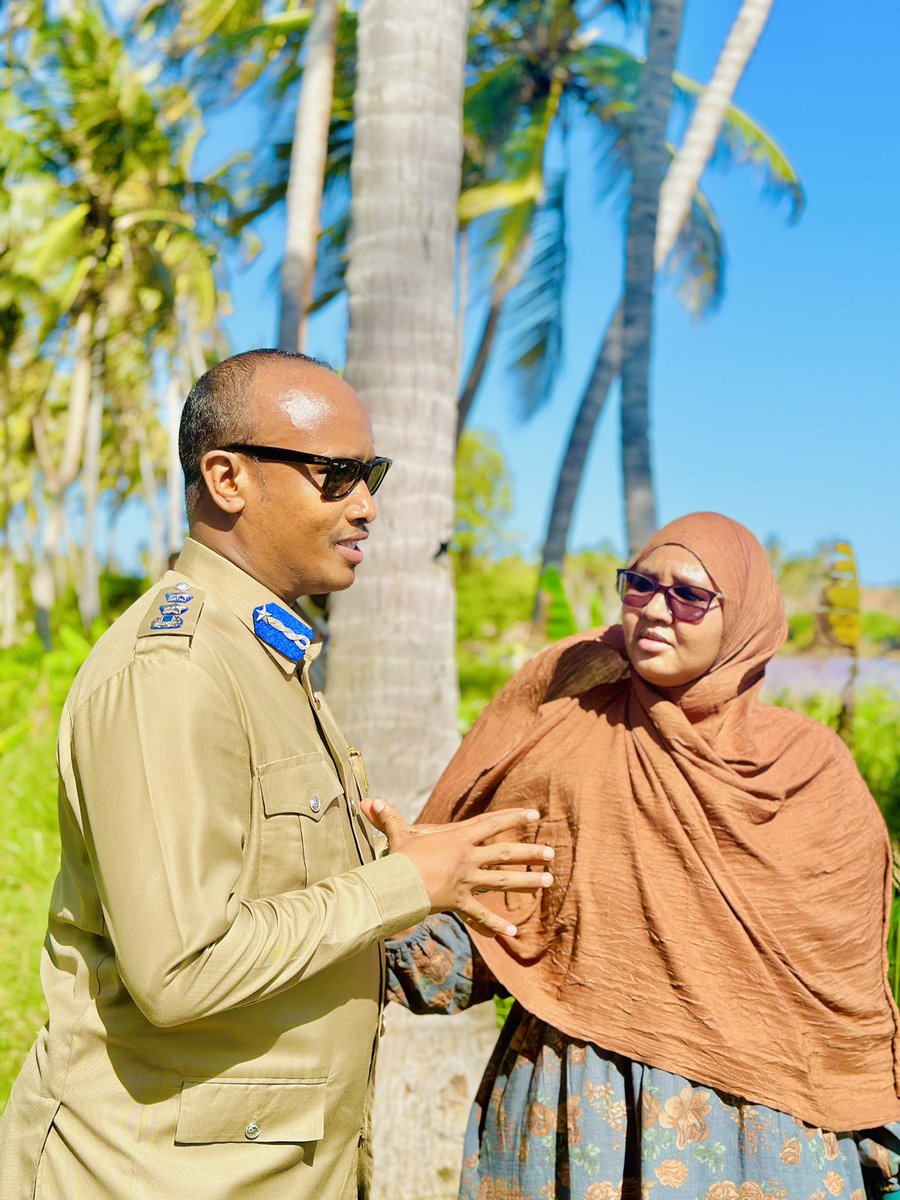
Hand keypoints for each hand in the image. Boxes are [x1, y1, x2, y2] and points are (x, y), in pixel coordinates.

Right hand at [360, 798, 553, 938]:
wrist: (396, 884)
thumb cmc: (398, 858)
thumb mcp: (397, 835)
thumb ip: (387, 818)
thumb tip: (368, 802)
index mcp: (458, 838)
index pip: (492, 823)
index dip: (513, 817)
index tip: (534, 814)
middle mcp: (468, 858)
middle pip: (505, 853)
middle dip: (530, 853)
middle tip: (551, 853)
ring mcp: (466, 880)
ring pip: (502, 881)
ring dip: (526, 882)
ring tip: (547, 881)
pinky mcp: (459, 901)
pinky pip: (481, 914)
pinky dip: (495, 924)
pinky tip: (513, 931)